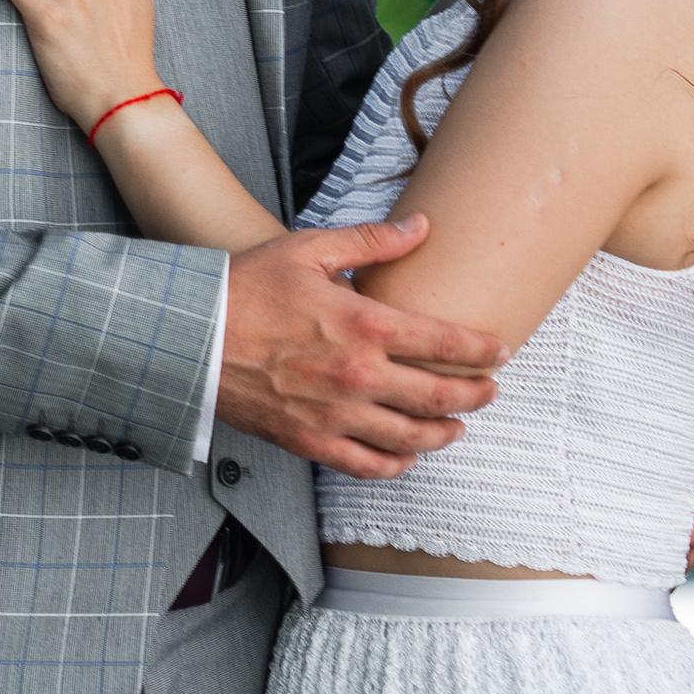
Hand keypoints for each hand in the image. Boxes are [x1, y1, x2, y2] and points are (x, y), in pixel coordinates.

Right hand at [219, 215, 510, 478]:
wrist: (193, 337)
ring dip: (444, 433)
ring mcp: (336, 415)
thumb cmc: (247, 288)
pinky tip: (406, 456)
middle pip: (440, 397)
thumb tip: (421, 227)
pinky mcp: (311, 442)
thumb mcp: (311, 250)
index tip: (500, 351)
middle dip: (476, 395)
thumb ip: (373, 242)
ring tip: (456, 427)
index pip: (446, 343)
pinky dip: (396, 464)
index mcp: (365, 324)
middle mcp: (359, 376)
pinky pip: (368, 466)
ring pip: (412, 438)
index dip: (482, 350)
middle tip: (490, 391)